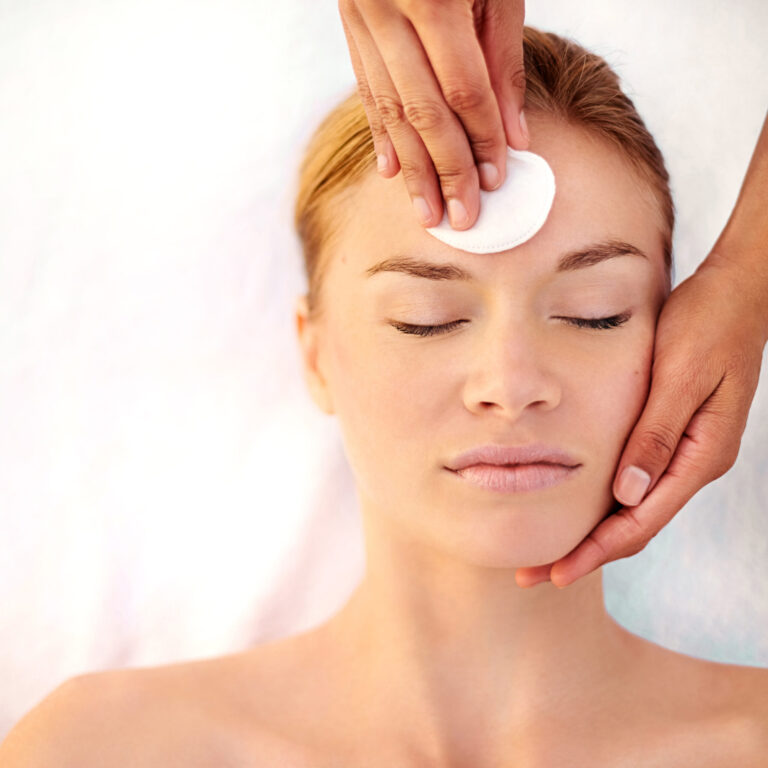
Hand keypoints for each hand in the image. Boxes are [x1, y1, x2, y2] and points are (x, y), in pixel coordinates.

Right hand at [338, 0, 527, 230]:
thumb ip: (504, 62)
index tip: (495, 181)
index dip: (482, 139)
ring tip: (428, 211)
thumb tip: (514, 138)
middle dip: (446, 171)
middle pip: (422, 112)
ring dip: (411, 168)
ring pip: (389, 109)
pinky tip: (391, 171)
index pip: (463, 91)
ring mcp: (361, 15)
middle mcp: (386, 9)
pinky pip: (366, 87)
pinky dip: (381, 133)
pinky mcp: (349, 21)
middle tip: (461, 218)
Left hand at [516, 252, 767, 588]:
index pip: (641, 520)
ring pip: (636, 509)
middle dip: (587, 553)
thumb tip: (627, 494)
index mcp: (700, 455)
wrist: (739, 291)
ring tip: (548, 552)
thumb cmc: (709, 323)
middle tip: (535, 576)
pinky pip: (638, 483)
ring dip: (594, 533)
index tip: (556, 572)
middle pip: (636, 525)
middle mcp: (695, 462)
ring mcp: (687, 451)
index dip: (596, 550)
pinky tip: (579, 508)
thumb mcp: (680, 375)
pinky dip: (606, 504)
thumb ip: (656, 435)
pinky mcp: (674, 434)